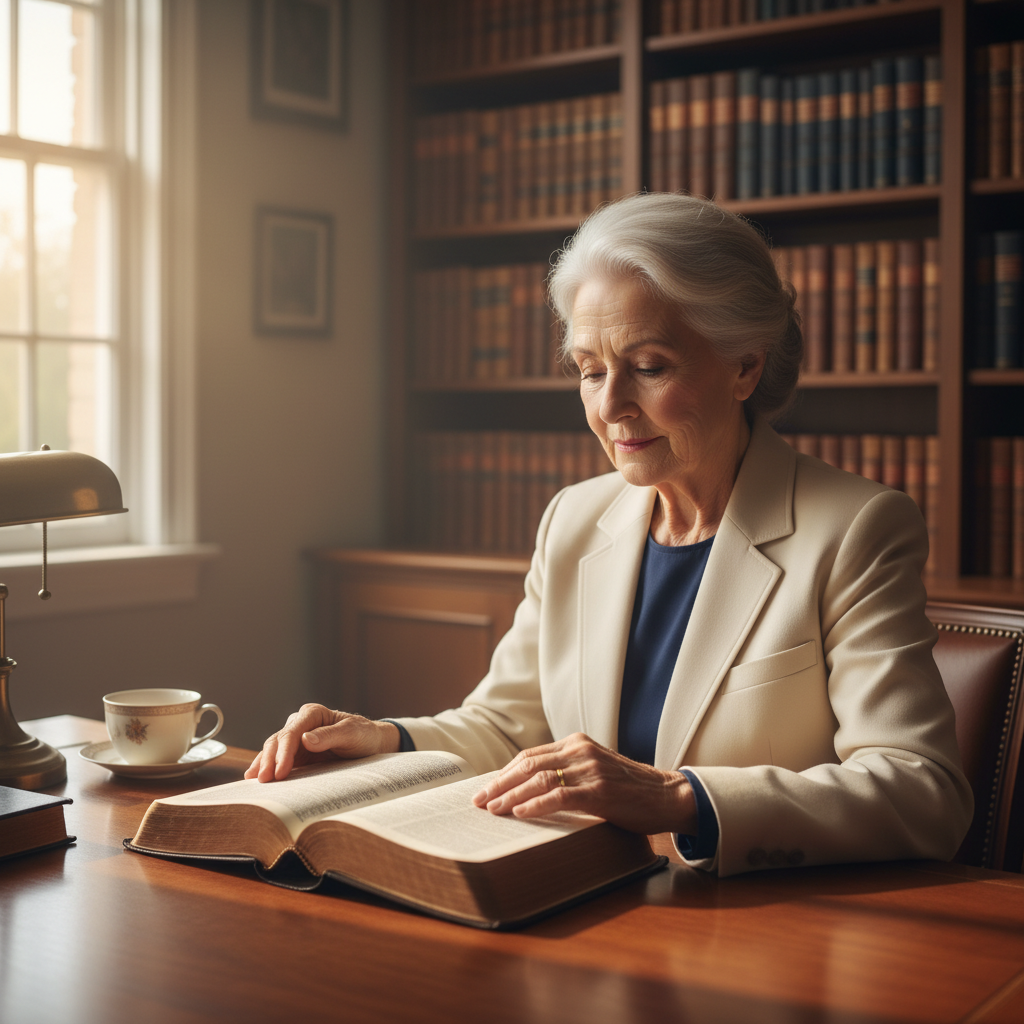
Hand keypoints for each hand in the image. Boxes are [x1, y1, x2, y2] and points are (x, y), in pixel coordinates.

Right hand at [244, 704, 399, 781]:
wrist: (371, 744)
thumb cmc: (364, 735)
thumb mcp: (352, 734)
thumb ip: (330, 735)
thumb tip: (305, 739)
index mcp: (313, 714)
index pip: (292, 732)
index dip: (284, 753)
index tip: (280, 772)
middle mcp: (301, 723)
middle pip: (278, 740)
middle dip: (269, 760)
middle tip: (264, 781)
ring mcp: (297, 739)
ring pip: (274, 750)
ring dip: (264, 765)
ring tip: (255, 781)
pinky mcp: (297, 754)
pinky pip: (278, 760)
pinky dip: (267, 767)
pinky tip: (255, 777)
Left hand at [471, 732, 697, 835]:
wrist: (668, 795)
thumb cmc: (630, 790)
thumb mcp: (595, 771)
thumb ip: (568, 773)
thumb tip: (528, 791)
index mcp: (577, 744)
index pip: (529, 756)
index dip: (504, 773)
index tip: (485, 788)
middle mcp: (580, 751)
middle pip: (528, 765)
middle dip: (499, 783)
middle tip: (479, 801)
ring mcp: (591, 770)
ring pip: (539, 779)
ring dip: (511, 795)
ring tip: (493, 809)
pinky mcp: (600, 791)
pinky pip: (560, 796)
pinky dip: (536, 804)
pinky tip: (521, 814)